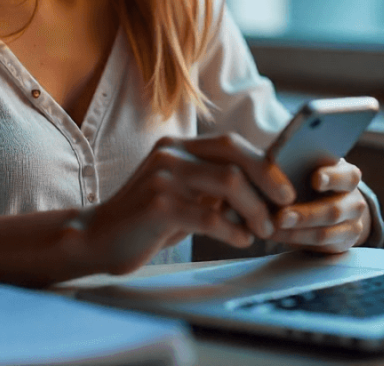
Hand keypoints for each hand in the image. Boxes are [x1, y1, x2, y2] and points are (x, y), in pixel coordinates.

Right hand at [75, 134, 295, 275]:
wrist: (98, 238)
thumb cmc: (148, 220)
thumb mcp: (183, 194)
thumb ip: (214, 186)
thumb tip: (266, 190)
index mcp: (178, 146)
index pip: (232, 143)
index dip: (264, 163)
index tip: (285, 188)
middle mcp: (170, 153)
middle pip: (234, 155)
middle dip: (267, 179)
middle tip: (285, 206)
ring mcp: (163, 177)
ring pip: (228, 183)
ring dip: (254, 209)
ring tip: (263, 230)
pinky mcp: (158, 205)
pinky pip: (209, 216)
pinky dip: (233, 231)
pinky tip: (241, 241)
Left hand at [271, 158, 370, 252]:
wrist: (327, 203)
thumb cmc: (310, 178)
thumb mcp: (311, 168)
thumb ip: (300, 165)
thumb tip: (275, 162)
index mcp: (349, 176)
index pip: (349, 177)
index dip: (333, 178)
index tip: (315, 179)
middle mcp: (355, 202)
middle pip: (334, 210)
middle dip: (305, 215)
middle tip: (281, 216)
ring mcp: (352, 225)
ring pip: (325, 233)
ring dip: (296, 232)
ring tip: (273, 228)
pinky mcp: (342, 244)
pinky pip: (318, 246)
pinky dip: (295, 240)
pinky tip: (276, 234)